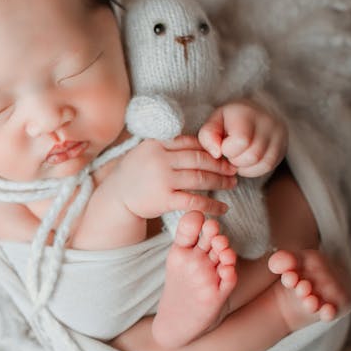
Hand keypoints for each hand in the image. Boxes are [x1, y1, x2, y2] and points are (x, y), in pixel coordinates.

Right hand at [119, 136, 236, 218]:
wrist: (117, 197)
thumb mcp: (147, 152)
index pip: (190, 142)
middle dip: (220, 164)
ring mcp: (162, 179)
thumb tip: (199, 142)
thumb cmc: (136, 173)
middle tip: (233, 169)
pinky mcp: (164, 199)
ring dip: (220, 182)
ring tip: (232, 184)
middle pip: (199, 159)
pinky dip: (212, 205)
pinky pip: (194, 201)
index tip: (222, 154)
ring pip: (200, 178)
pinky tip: (222, 208)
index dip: (209, 148)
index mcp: (156, 144)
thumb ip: (168, 146)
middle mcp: (160, 159)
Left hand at [198, 101, 286, 177]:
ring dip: (244, 166)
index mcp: (247, 113)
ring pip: (262, 163)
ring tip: (237, 156)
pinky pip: (269, 167)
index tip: (223, 145)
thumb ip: (208, 136)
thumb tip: (216, 154)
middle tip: (230, 153)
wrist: (255, 111)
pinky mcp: (283, 147)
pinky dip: (253, 169)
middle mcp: (267, 122)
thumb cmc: (230, 120)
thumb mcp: (214, 122)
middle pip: (252, 155)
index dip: (227, 149)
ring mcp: (279, 134)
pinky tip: (246, 162)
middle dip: (236, 160)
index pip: (241, 141)